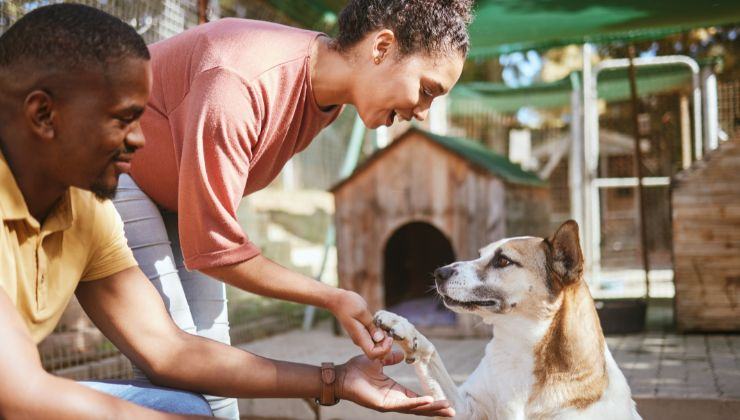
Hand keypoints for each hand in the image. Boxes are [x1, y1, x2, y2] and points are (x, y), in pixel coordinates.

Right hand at [330, 289, 391, 358]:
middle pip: (376, 353)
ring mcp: (361, 337)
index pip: (373, 354)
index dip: (384, 349)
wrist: (337, 301)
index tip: (390, 337)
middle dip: (386, 345)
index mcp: (359, 337)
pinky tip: (380, 325)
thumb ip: (372, 326)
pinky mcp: (362, 332)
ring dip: (384, 340)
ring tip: (385, 326)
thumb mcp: (362, 312)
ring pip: (375, 346)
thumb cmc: (348, 304)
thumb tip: (380, 338)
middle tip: (389, 331)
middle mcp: (360, 340)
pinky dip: (380, 335)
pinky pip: (373, 339)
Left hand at [336, 351, 454, 416]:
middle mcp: (394, 400)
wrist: (341, 374)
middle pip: (419, 407)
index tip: (445, 401)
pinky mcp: (383, 405)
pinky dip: (416, 403)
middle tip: (453, 411)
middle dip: (436, 410)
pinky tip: (428, 401)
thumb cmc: (357, 369)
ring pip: (414, 409)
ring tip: (446, 408)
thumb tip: (402, 354)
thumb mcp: (379, 360)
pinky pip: (403, 405)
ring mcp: (389, 404)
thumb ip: (390, 357)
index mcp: (394, 391)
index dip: (430, 401)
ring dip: (430, 408)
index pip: (416, 398)